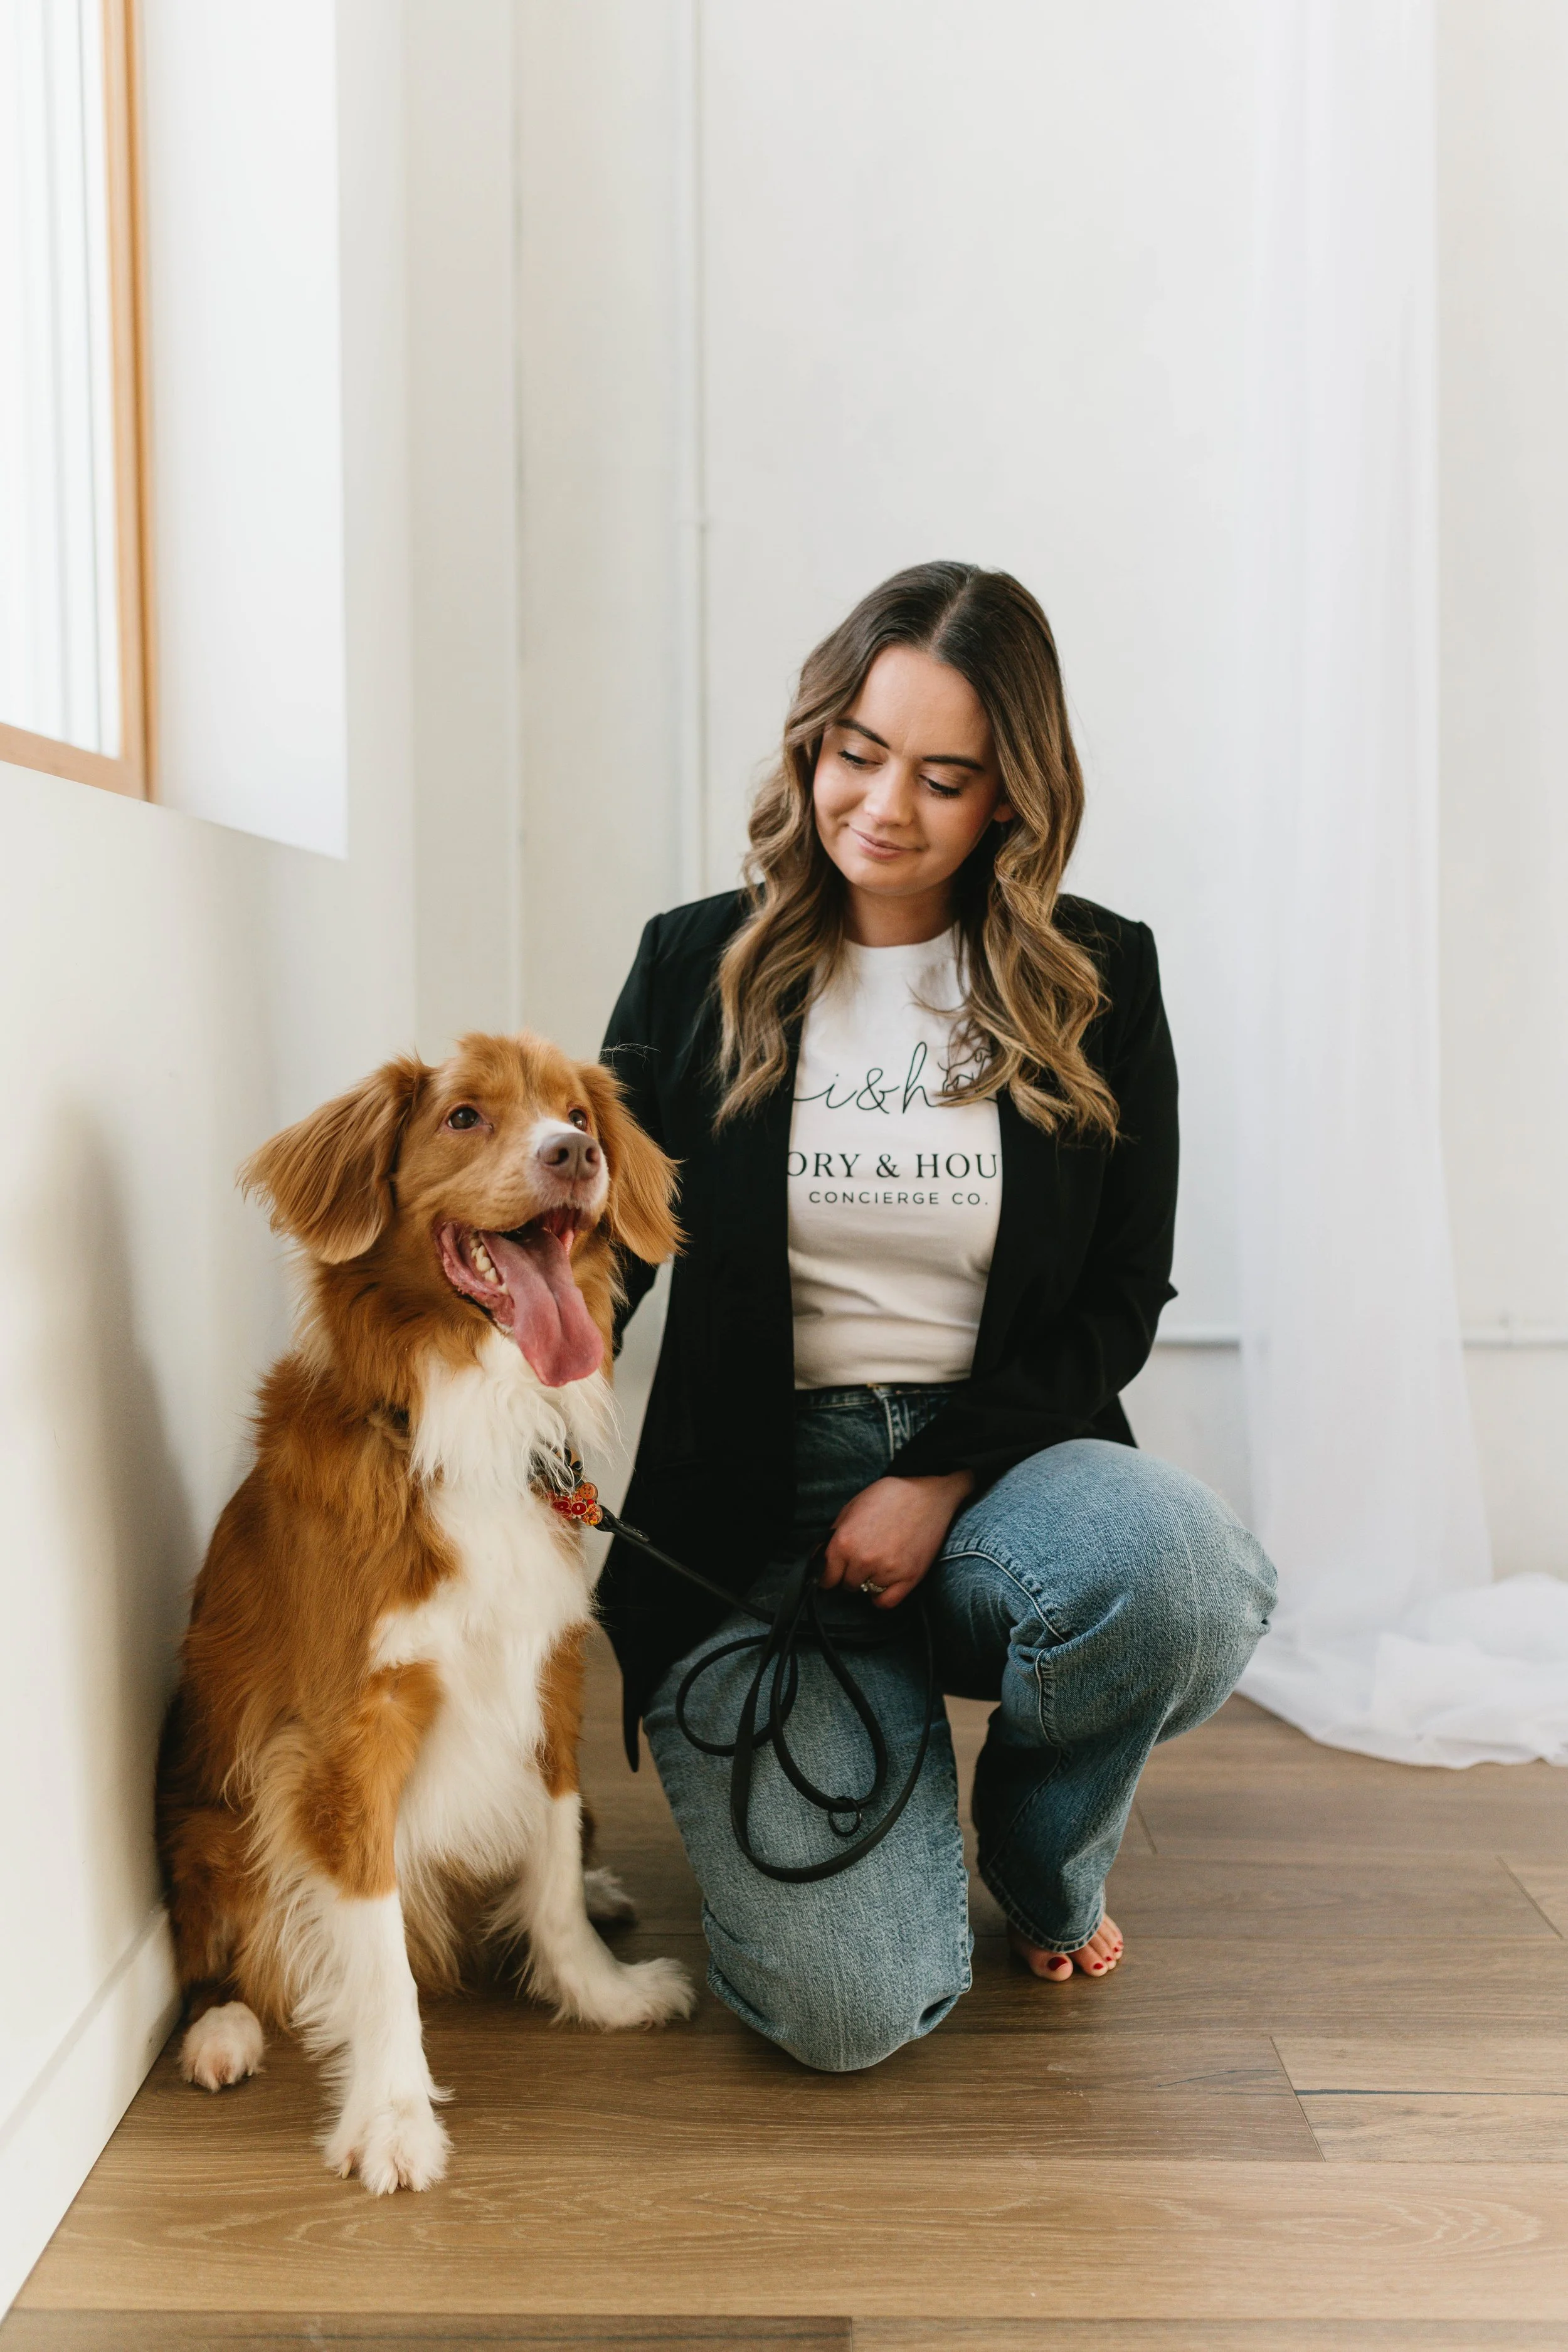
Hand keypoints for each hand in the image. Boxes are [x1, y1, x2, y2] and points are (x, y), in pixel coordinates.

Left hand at [817, 1470, 974, 1609]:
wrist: (927, 1495)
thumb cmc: (890, 1496)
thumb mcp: (851, 1507)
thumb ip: (833, 1535)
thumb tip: (821, 1555)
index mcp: (845, 1542)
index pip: (826, 1577)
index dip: (829, 1574)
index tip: (833, 1573)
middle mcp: (862, 1560)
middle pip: (846, 1584)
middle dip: (849, 1574)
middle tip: (860, 1559)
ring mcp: (886, 1571)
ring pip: (865, 1591)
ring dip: (868, 1581)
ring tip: (877, 1562)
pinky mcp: (908, 1578)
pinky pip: (886, 1602)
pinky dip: (881, 1596)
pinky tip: (882, 1583)